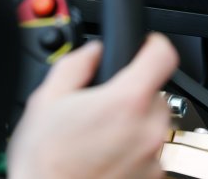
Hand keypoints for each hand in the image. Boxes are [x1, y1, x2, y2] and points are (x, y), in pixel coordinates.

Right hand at [7, 33, 178, 178]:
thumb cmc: (45, 163)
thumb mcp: (46, 99)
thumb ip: (75, 64)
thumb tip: (91, 52)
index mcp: (126, 101)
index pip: (163, 55)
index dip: (151, 44)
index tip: (143, 46)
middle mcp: (149, 130)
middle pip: (156, 94)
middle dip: (132, 93)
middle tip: (101, 105)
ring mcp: (154, 160)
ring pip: (153, 126)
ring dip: (133, 125)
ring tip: (98, 137)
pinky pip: (150, 154)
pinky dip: (133, 151)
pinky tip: (104, 157)